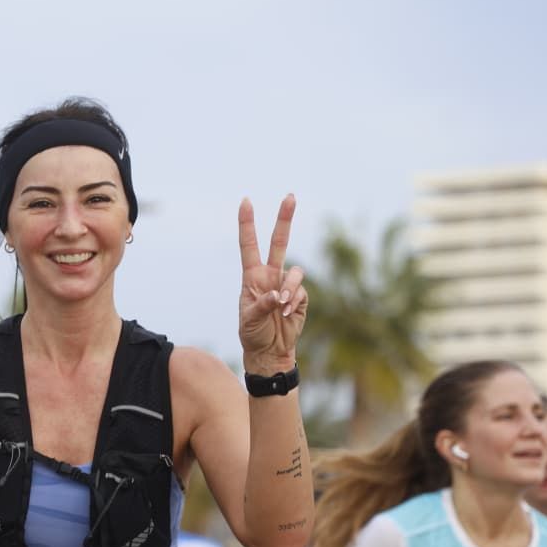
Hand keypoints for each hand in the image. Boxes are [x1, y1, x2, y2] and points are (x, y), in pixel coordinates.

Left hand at [237, 195, 306, 371]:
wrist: (270, 351)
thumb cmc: (253, 334)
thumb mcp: (250, 320)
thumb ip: (262, 305)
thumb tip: (277, 295)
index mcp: (252, 276)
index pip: (249, 245)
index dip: (247, 224)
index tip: (246, 201)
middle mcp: (270, 275)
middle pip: (278, 242)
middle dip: (285, 219)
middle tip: (290, 196)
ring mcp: (286, 284)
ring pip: (295, 271)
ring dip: (289, 288)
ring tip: (280, 306)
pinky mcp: (300, 296)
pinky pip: (300, 291)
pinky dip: (293, 301)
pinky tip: (286, 314)